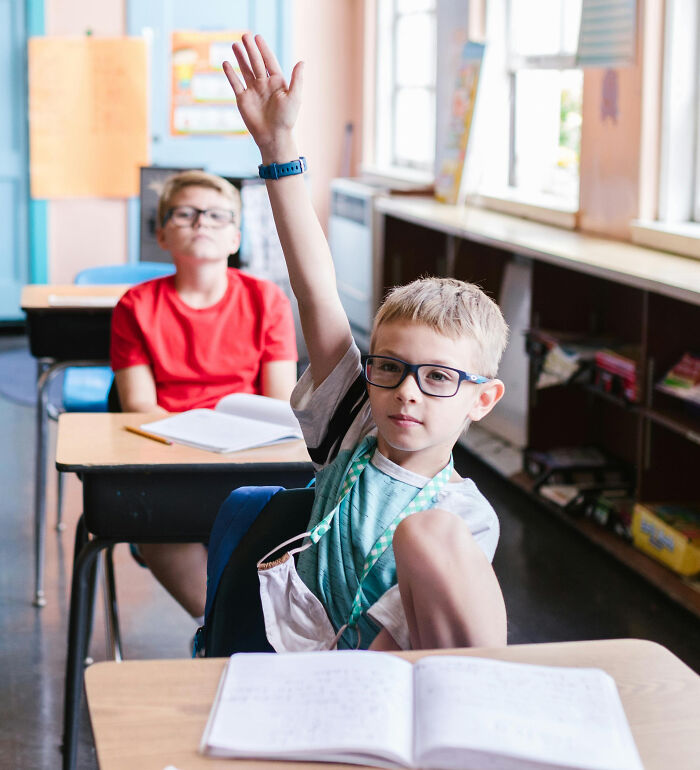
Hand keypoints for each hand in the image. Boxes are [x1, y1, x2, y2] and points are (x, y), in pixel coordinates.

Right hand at [223, 33, 302, 159]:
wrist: (273, 137)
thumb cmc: (286, 119)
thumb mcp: (294, 97)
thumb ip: (297, 79)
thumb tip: (302, 61)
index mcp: (277, 82)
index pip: (269, 61)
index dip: (263, 49)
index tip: (258, 37)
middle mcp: (264, 84)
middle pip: (256, 62)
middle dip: (250, 49)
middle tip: (244, 35)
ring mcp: (253, 91)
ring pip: (245, 70)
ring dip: (240, 58)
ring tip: (235, 44)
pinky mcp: (243, 99)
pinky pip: (235, 84)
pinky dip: (230, 74)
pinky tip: (226, 63)